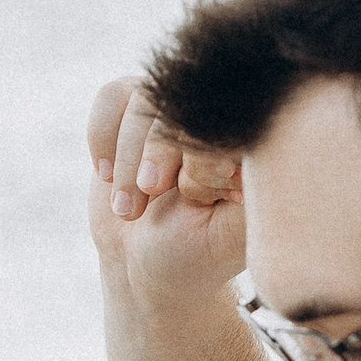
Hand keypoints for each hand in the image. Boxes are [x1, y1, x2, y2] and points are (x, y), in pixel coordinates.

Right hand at [86, 75, 250, 312]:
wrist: (144, 263)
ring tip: (129, 208)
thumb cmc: (197, 253)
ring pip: (145, 99)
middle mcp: (221, 114)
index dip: (202, 158)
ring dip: (128, 158)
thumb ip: (247, 192)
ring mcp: (177, 105)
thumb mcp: (229, 235)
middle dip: (159, 153)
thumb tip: (243, 146)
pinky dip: (103, 139)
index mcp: (257, 140)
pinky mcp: (135, 105)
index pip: (230, 120)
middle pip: (184, 103)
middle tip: (153, 193)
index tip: (195, 198)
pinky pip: (112, 97)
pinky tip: (107, 177)